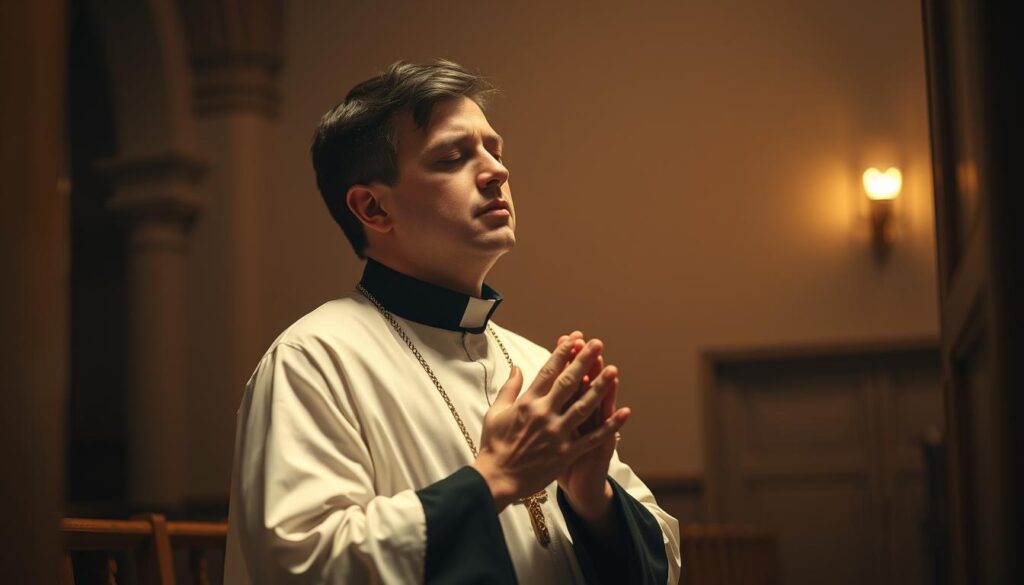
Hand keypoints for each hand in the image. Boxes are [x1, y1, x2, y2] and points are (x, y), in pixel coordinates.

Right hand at [471, 338, 626, 510]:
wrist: (496, 479)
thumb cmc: (493, 445)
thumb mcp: (495, 412)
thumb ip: (509, 388)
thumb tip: (516, 367)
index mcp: (527, 402)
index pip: (548, 371)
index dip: (562, 353)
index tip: (574, 338)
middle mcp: (544, 414)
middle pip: (569, 382)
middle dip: (584, 361)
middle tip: (597, 344)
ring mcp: (557, 433)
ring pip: (584, 406)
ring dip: (600, 387)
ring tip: (613, 370)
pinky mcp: (566, 453)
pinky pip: (592, 438)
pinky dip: (610, 426)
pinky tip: (624, 413)